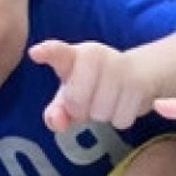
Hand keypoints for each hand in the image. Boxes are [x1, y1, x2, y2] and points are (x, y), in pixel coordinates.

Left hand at [32, 39, 156, 132]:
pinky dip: (121, 118)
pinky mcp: (138, 83)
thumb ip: (58, 112)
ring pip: (100, 113)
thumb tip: (57, 122)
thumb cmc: (96, 86)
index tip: (36, 54)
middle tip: (89, 102)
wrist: (139, 75)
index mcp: (73, 56)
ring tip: (108, 101)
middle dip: (81, 110)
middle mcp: (95, 55)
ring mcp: (118, 67)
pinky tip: (123, 104)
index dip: (48, 52)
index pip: (58, 52)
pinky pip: (121, 119)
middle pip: (76, 101)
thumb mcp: (72, 97)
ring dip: (103, 115)